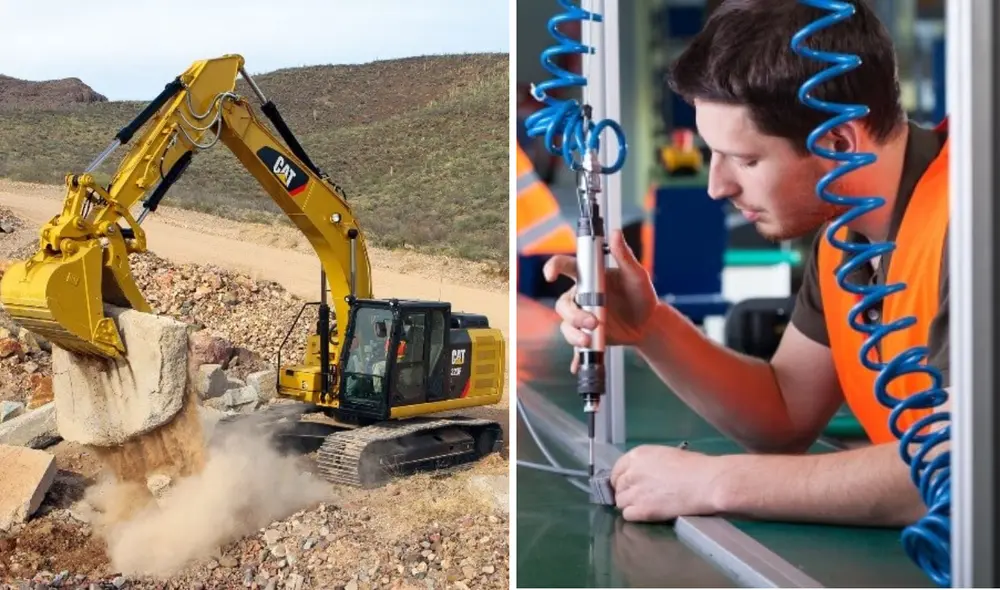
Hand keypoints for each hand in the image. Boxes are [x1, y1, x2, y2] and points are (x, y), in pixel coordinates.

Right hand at [543, 230, 657, 371]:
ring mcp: (581, 316)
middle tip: (593, 321)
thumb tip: (615, 232)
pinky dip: (575, 357)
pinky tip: (577, 365)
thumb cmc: (642, 294)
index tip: (550, 274)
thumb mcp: (637, 275)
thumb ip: (624, 255)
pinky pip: (575, 346)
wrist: (649, 324)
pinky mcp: (586, 335)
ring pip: (565, 325)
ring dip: (574, 334)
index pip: (565, 267)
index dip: (553, 267)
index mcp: (589, 278)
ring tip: (591, 339)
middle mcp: (581, 296)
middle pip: (563, 304)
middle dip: (574, 315)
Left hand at [610, 444, 723, 521]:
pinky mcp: (641, 510)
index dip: (622, 480)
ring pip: (620, 503)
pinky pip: (628, 515)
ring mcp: (634, 492)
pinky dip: (635, 516)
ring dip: (630, 505)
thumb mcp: (665, 456)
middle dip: (627, 493)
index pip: (616, 470)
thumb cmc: (695, 466)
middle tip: (641, 498)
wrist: (706, 482)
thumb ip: (648, 465)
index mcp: (637, 455)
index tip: (630, 486)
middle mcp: (631, 472)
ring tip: (646, 507)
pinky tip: (648, 514)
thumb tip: (644, 475)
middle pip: (618, 487)